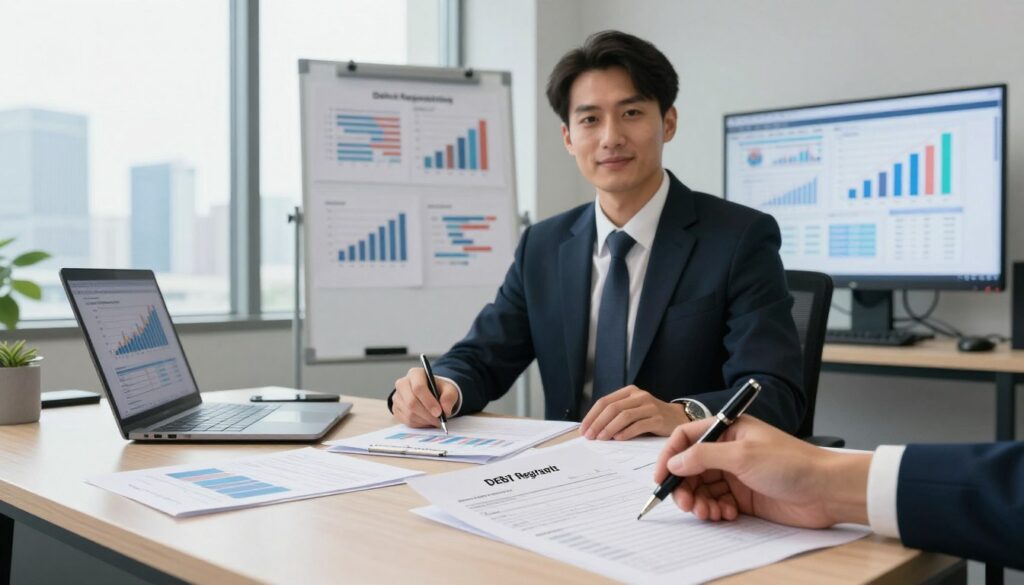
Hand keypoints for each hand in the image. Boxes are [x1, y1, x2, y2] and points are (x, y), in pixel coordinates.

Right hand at [391, 368, 458, 428]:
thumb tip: (445, 409)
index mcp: (415, 374)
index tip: (439, 412)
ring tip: (435, 420)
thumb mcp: (449, 389)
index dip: (429, 402)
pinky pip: (406, 421)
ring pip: (409, 413)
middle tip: (438, 420)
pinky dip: (419, 424)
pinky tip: (427, 421)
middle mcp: (402, 383)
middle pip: (411, 402)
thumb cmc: (438, 389)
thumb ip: (449, 397)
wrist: (431, 393)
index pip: (418, 388)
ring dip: (424, 420)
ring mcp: (397, 397)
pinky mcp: (396, 409)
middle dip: (427, 414)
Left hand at [580, 385, 687, 439]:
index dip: (592, 416)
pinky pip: (639, 425)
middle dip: (598, 423)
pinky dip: (626, 432)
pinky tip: (618, 439)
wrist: (679, 418)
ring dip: (609, 428)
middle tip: (590, 436)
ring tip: (601, 439)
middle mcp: (639, 396)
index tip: (583, 429)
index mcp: (629, 392)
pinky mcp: (659, 418)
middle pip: (612, 408)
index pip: (604, 401)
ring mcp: (650, 406)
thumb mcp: (633, 411)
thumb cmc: (651, 417)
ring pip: (624, 415)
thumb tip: (593, 429)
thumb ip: (617, 415)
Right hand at [653, 416, 870, 528]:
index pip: (686, 438)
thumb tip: (673, 461)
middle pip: (690, 467)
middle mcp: (728, 450)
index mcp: (728, 430)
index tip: (661, 478)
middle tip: (686, 504)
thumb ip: (703, 457)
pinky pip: (717, 503)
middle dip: (684, 486)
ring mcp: (736, 474)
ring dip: (699, 501)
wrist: (826, 490)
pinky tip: (726, 514)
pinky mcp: (744, 496)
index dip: (669, 456)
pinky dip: (715, 511)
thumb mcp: (742, 455)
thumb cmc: (791, 463)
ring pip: (702, 488)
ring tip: (708, 512)